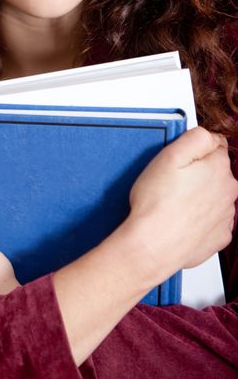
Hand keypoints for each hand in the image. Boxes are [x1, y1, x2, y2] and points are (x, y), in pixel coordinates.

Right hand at [127, 126, 237, 281]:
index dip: (194, 149)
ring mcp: (226, 216)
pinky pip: (212, 219)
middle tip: (171, 182)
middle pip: (215, 172)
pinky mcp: (219, 236)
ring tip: (173, 203)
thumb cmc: (157, 203)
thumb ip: (195, 137)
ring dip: (199, 195)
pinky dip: (200, 217)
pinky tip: (181, 219)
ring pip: (214, 195)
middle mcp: (229, 191)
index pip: (215, 145)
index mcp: (219, 168)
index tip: (179, 160)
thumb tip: (209, 135)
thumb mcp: (170, 155)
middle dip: (198, 173)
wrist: (152, 245)